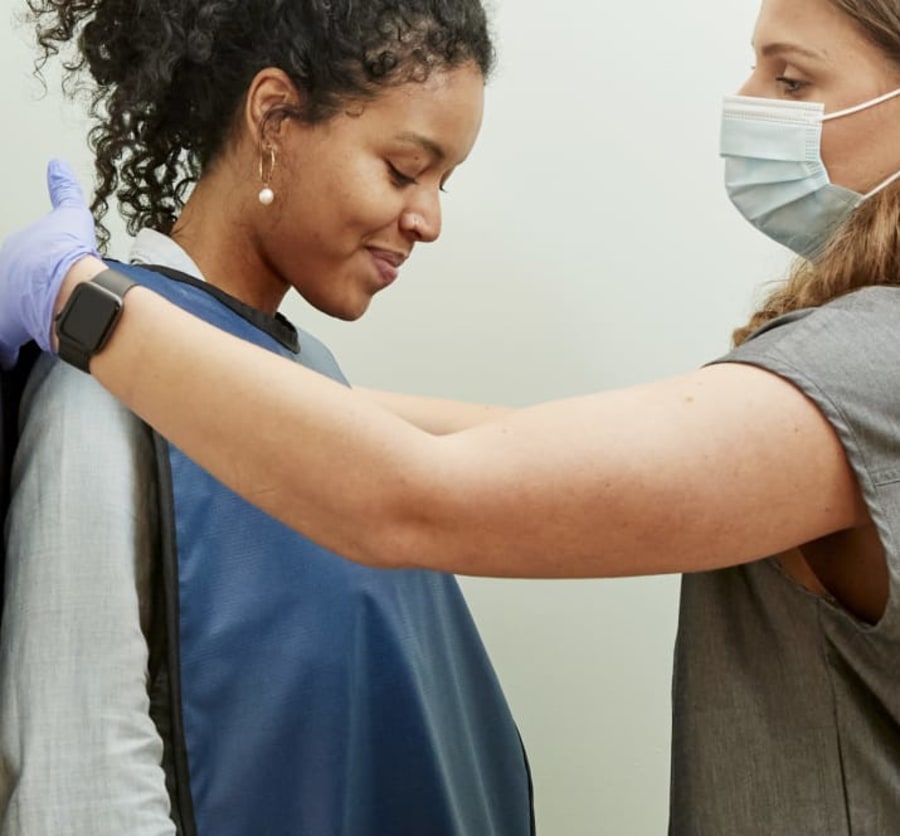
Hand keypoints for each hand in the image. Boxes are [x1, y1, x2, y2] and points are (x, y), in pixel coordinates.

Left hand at [0, 159, 99, 367]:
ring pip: (2, 318)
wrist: (68, 282)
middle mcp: (0, 278)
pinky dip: (6, 353)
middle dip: (14, 301)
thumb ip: (63, 191)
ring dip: (9, 327)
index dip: (21, 278)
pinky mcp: (6, 330)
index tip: (27, 285)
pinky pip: (2, 346)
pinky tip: (10, 359)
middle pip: (5, 292)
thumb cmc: (66, 254)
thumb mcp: (68, 216)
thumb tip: (57, 166)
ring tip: (16, 336)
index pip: (10, 269)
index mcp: (9, 254)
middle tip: (25, 310)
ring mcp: (2, 304)